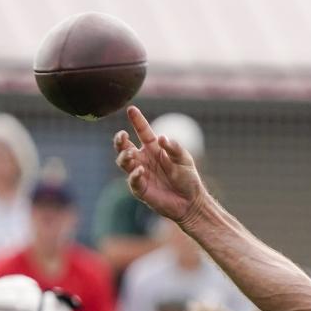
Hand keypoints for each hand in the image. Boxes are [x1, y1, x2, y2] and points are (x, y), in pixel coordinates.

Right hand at [113, 106, 206, 224]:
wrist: (191, 202)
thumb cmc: (188, 178)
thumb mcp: (184, 159)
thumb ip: (174, 148)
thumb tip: (161, 138)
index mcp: (154, 148)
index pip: (142, 131)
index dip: (137, 120)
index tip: (131, 109)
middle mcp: (144, 159)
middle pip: (124, 146)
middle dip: (120, 140)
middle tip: (122, 136)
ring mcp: (140, 173)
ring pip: (123, 162)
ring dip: (124, 156)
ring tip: (131, 153)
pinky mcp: (141, 189)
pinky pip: (132, 180)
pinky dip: (134, 175)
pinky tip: (140, 170)